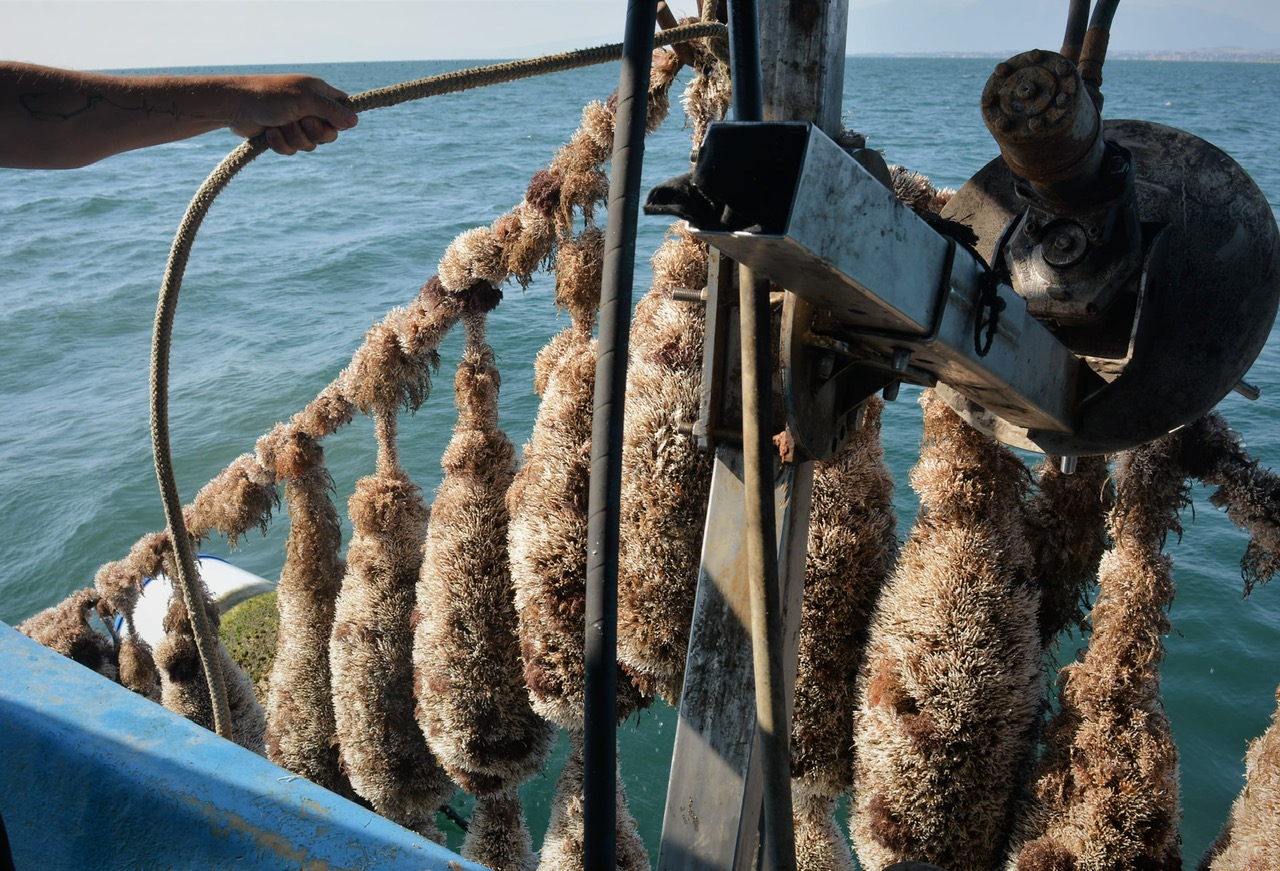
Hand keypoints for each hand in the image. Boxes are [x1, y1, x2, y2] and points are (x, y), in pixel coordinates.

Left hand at [227, 74, 358, 154]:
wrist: (235, 106)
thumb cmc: (271, 95)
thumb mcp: (305, 99)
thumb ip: (332, 111)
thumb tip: (355, 121)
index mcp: (318, 93)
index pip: (343, 109)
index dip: (340, 120)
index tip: (331, 121)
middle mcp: (309, 109)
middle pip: (329, 134)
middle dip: (314, 133)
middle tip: (302, 121)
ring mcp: (296, 124)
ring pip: (310, 145)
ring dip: (294, 137)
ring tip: (280, 124)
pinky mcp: (282, 136)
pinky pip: (293, 150)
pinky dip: (281, 143)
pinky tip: (270, 133)